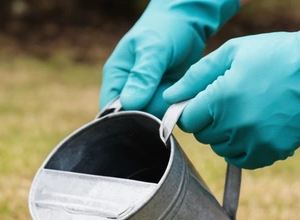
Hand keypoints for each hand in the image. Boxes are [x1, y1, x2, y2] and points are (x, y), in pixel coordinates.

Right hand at [100, 0, 239, 116]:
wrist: (189, 21)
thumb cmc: (166, 28)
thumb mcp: (154, 49)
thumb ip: (142, 76)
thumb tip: (130, 103)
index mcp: (116, 77)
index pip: (110, 110)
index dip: (125, 118)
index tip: (146, 109)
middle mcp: (127, 89)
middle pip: (132, 118)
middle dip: (150, 112)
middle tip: (167, 93)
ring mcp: (146, 95)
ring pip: (151, 117)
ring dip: (166, 108)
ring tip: (176, 87)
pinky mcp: (162, 98)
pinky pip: (166, 112)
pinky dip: (175, 107)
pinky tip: (182, 93)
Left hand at [163, 3, 299, 168]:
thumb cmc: (276, 55)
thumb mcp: (232, 53)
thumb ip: (196, 76)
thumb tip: (169, 97)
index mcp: (221, 98)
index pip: (188, 120)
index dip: (194, 110)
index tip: (206, 101)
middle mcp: (235, 124)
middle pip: (204, 136)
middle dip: (211, 121)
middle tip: (232, 101)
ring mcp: (254, 141)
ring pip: (222, 149)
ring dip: (228, 135)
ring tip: (248, 111)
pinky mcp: (271, 153)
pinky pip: (242, 160)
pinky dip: (244, 149)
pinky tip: (257, 128)